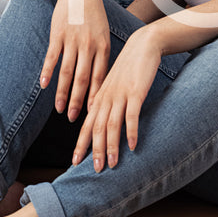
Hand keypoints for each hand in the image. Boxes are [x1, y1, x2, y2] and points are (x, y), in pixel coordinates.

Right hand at [39, 0, 109, 120]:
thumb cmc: (94, 18)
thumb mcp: (104, 35)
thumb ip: (101, 57)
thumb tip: (102, 84)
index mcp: (103, 48)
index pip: (100, 78)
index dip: (96, 98)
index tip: (93, 115)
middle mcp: (89, 45)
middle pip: (83, 79)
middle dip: (78, 102)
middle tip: (74, 119)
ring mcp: (72, 40)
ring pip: (67, 72)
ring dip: (62, 92)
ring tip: (59, 109)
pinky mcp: (58, 34)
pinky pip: (52, 57)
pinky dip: (48, 72)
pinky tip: (44, 86)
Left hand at [74, 27, 160, 170]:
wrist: (142, 45)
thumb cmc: (128, 68)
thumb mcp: (112, 86)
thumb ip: (106, 103)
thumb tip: (99, 120)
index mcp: (99, 98)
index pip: (87, 124)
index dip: (81, 143)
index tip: (75, 161)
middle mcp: (106, 98)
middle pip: (97, 128)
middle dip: (95, 150)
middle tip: (95, 170)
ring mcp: (120, 95)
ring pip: (112, 124)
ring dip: (111, 146)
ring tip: (111, 164)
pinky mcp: (136, 92)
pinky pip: (132, 115)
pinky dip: (131, 131)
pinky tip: (133, 145)